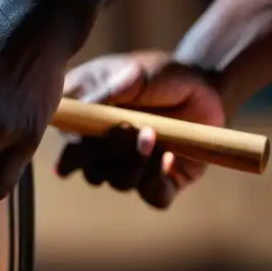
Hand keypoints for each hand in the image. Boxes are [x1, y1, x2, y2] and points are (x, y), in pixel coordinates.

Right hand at [56, 51, 225, 208]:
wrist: (204, 87)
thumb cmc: (162, 75)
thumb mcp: (135, 73)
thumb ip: (108, 91)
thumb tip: (81, 109)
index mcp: (86, 124)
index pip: (67, 145)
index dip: (74, 147)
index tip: (92, 133)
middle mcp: (103, 151)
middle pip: (89, 171)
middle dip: (106, 155)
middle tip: (127, 129)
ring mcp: (130, 168)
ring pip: (119, 183)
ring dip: (135, 163)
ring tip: (153, 136)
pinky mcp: (160, 182)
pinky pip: (154, 197)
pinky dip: (158, 180)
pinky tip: (169, 157)